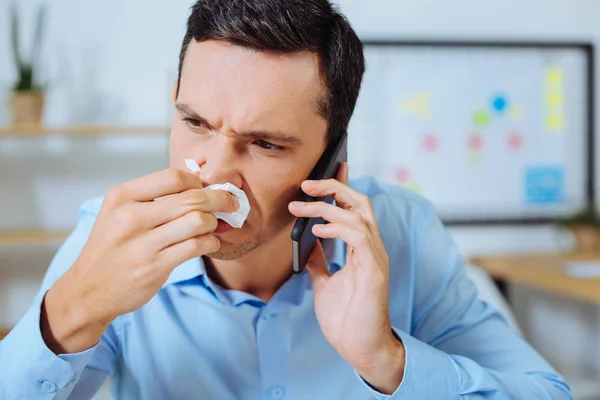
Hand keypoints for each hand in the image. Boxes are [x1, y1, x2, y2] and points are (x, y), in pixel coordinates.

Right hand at [42, 168, 238, 353]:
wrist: (88, 290)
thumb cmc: (112, 248)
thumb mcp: (120, 213)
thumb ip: (154, 198)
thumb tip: (201, 185)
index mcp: (122, 196)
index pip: (174, 176)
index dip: (199, 181)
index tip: (207, 189)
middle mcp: (130, 216)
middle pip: (192, 197)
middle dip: (219, 199)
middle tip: (230, 203)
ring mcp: (142, 243)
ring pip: (198, 221)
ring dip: (214, 223)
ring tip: (213, 227)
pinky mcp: (154, 266)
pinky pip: (196, 246)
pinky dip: (210, 242)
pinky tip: (209, 244)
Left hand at [288, 164, 404, 394]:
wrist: (360, 348)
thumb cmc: (347, 318)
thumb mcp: (325, 282)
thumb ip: (320, 260)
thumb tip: (308, 242)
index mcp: (361, 249)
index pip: (354, 208)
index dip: (340, 187)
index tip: (319, 174)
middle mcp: (371, 248)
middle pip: (359, 202)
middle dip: (334, 187)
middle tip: (306, 183)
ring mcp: (375, 258)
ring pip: (358, 215)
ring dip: (327, 207)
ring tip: (300, 206)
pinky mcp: (374, 271)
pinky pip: (359, 238)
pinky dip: (337, 229)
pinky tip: (317, 231)